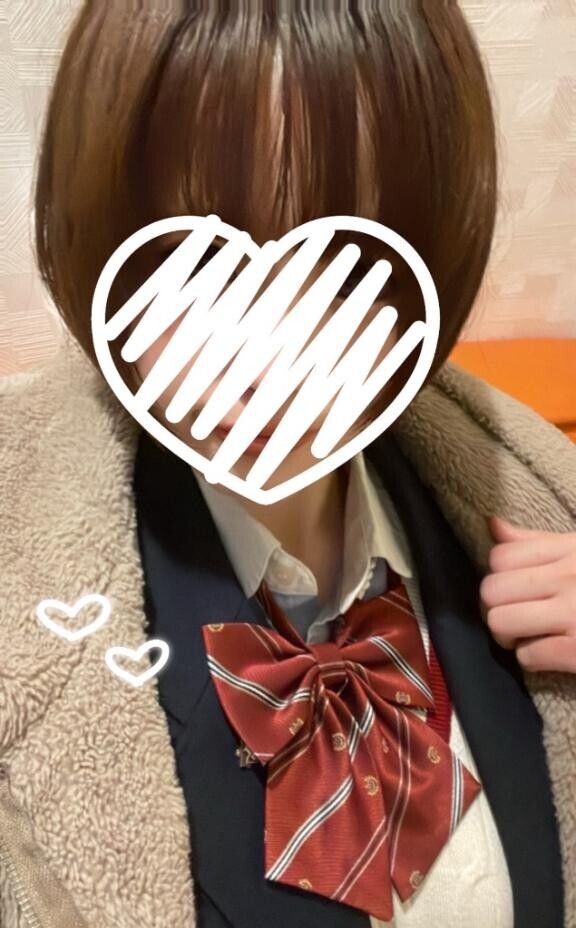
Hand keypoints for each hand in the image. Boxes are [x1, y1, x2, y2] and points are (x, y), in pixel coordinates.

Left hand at [479, 515, 575, 672]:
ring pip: (500, 622)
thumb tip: (492, 524)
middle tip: (514, 617)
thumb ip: (538, 542)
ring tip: (526, 636)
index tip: (513, 590)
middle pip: (492, 590)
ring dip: (508, 635)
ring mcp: (574, 614)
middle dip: (495, 608)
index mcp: (570, 551)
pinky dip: (532, 659)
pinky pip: (527, 655)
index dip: (497, 577)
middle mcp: (569, 578)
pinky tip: (548, 653)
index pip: (500, 557)